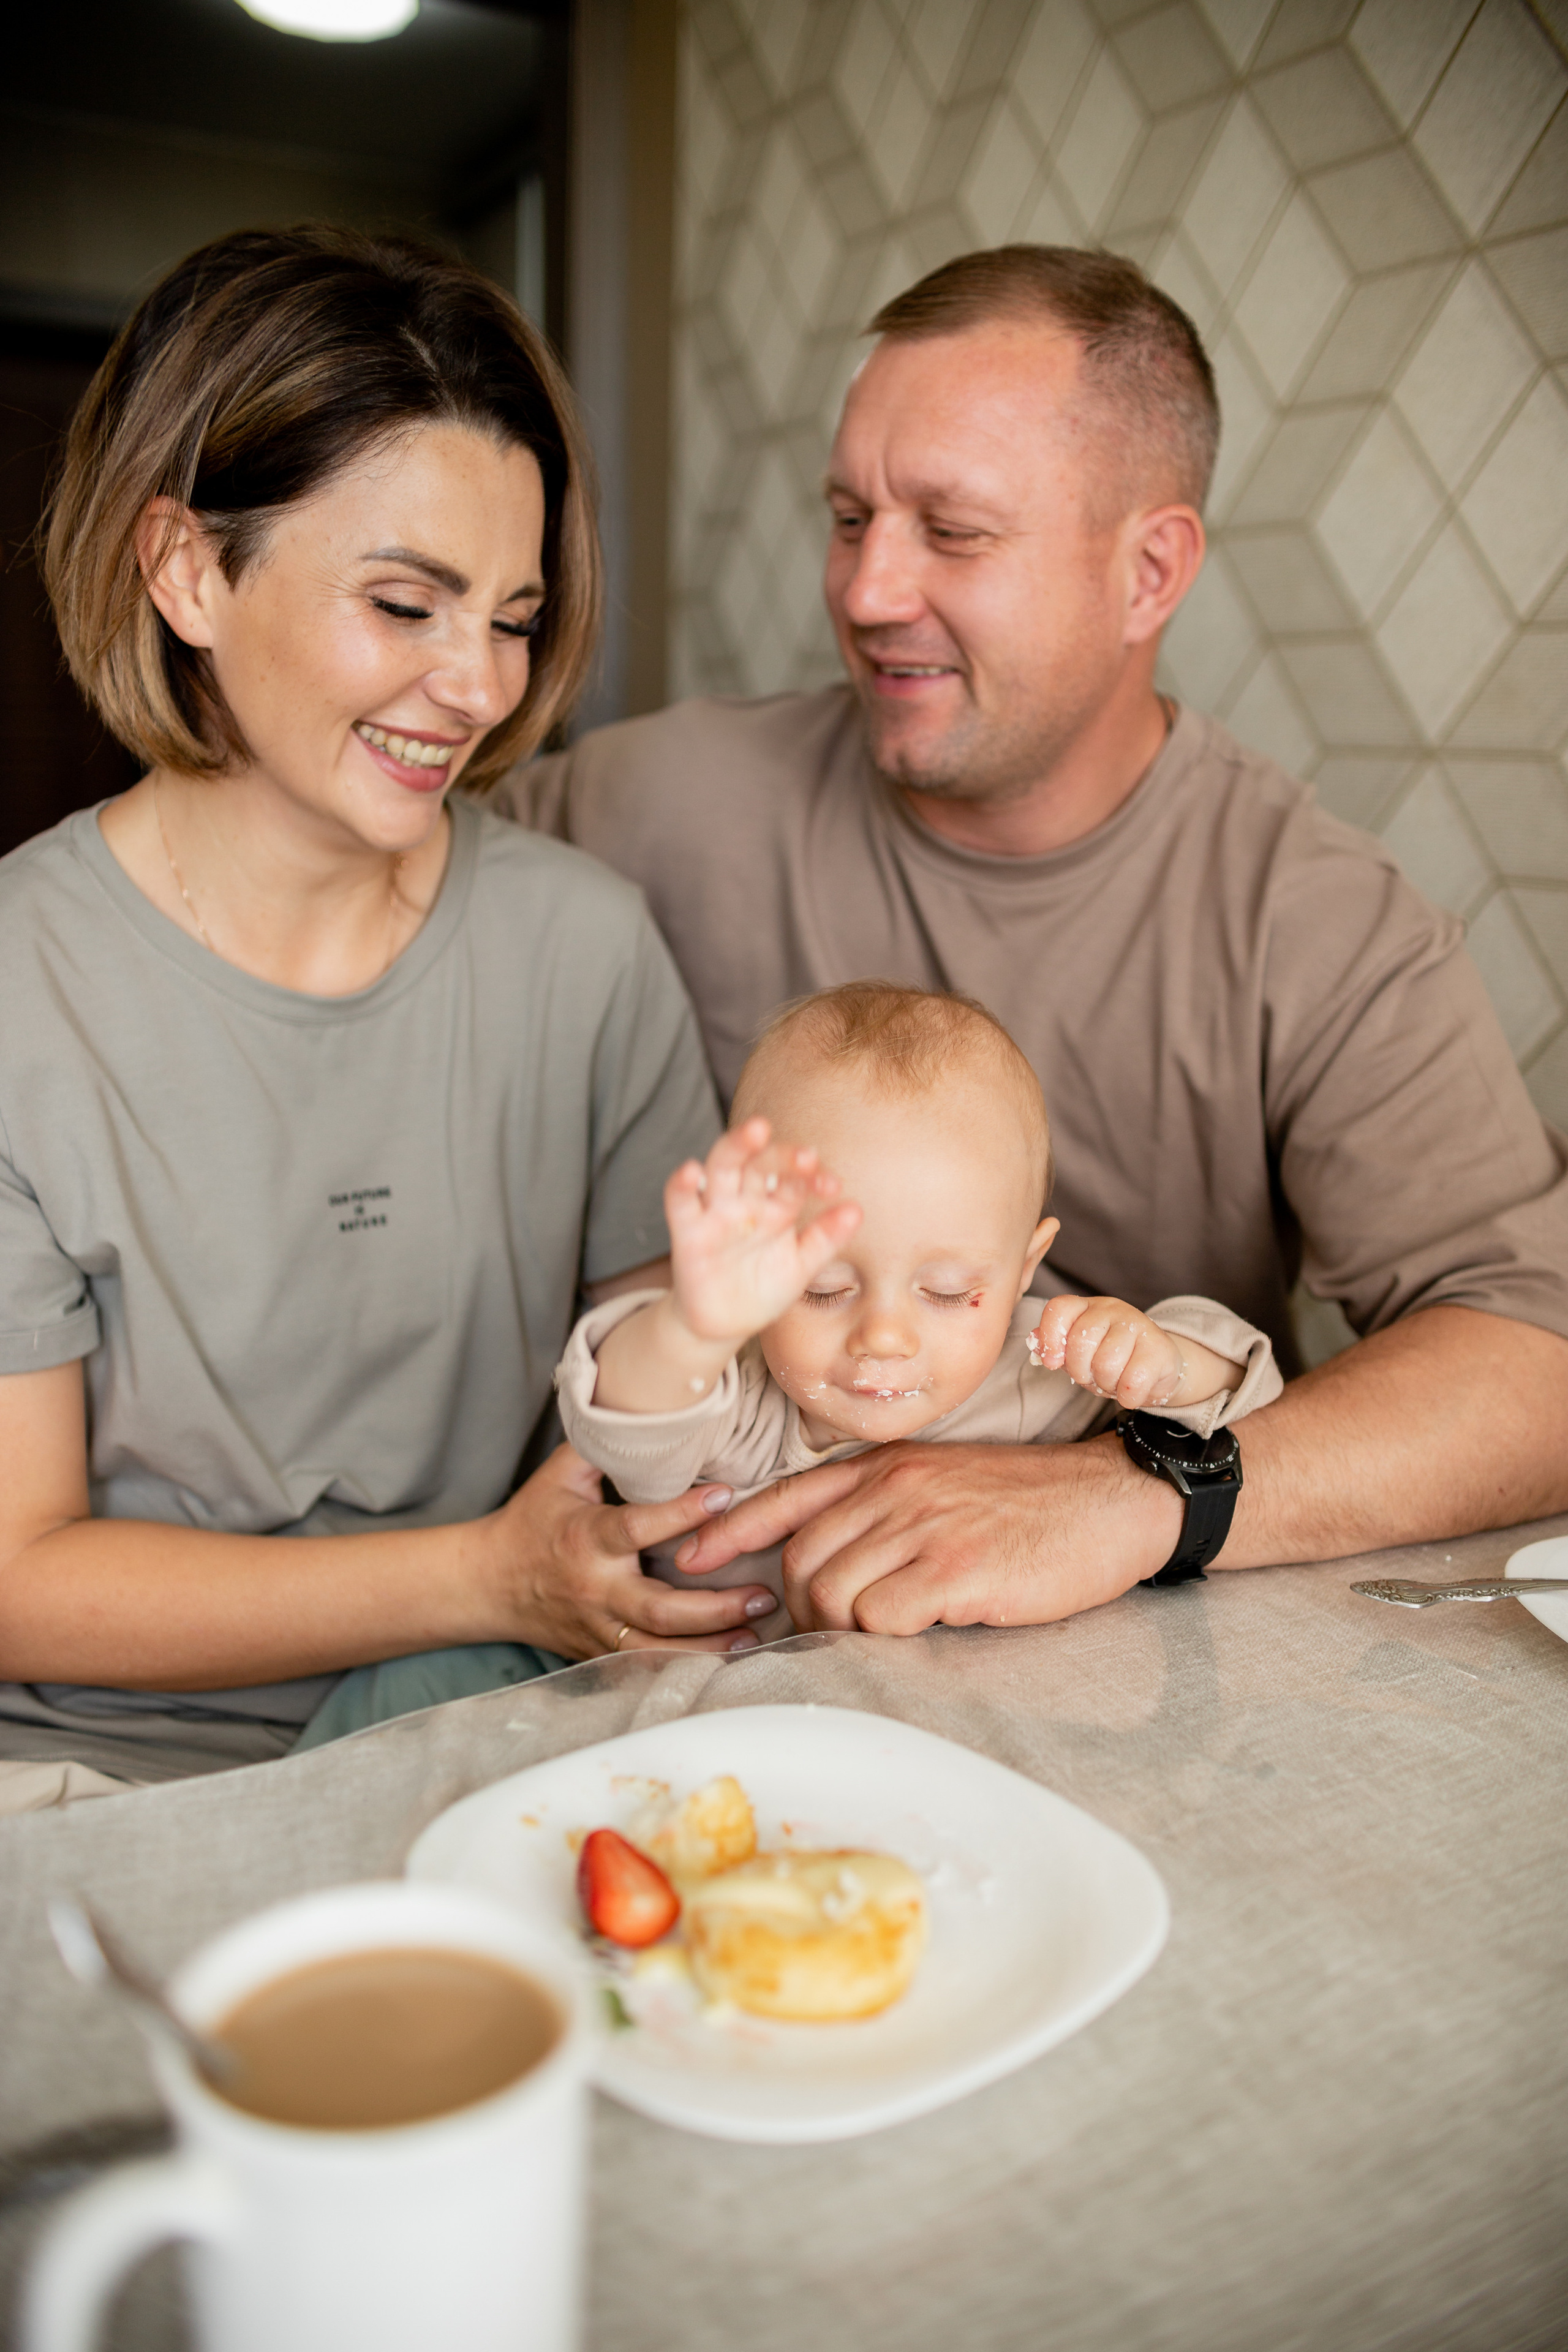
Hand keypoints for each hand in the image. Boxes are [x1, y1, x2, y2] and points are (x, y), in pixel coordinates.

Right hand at [482, 1444, 776, 1657]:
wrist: (486, 1585)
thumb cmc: (532, 1521)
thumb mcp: (561, 1474)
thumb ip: (607, 1447)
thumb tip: (657, 1412)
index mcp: (585, 1539)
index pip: (638, 1527)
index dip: (683, 1512)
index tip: (725, 1493)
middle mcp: (595, 1590)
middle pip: (661, 1610)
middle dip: (716, 1606)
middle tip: (764, 1591)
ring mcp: (598, 1628)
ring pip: (660, 1650)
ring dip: (710, 1646)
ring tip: (756, 1633)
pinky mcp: (600, 1653)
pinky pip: (647, 1667)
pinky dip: (686, 1666)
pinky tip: (725, 1659)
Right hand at [665, 1118, 860, 1348]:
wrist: (724, 1324)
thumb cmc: (764, 1288)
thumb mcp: (800, 1266)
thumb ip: (826, 1239)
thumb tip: (857, 1209)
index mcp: (777, 1205)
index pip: (796, 1181)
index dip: (813, 1179)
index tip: (833, 1185)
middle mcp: (747, 1200)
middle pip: (761, 1164)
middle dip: (781, 1155)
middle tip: (806, 1155)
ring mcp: (716, 1211)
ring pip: (723, 1167)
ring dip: (737, 1146)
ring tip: (757, 1131)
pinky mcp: (687, 1231)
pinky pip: (680, 1201)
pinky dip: (681, 1184)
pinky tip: (691, 1171)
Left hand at [671, 1439, 1181, 1632]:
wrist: (1113, 1500)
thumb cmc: (1033, 1503)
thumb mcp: (947, 1482)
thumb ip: (888, 1509)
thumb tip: (836, 1561)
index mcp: (889, 1466)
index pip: (787, 1495)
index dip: (730, 1529)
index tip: (688, 1556)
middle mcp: (896, 1489)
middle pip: (800, 1558)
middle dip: (796, 1610)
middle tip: (823, 1637)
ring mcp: (925, 1527)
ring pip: (832, 1592)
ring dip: (836, 1633)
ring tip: (868, 1644)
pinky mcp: (958, 1570)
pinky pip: (880, 1618)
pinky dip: (881, 1641)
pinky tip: (911, 1640)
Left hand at [1031, 1295, 1187, 1407]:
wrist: (1158, 1368)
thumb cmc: (1112, 1359)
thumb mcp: (1078, 1354)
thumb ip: (1055, 1346)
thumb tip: (1035, 1342)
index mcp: (1086, 1308)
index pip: (1059, 1309)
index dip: (1050, 1338)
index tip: (1054, 1363)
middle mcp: (1111, 1309)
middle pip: (1081, 1343)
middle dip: (1083, 1372)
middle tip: (1095, 1376)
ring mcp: (1138, 1324)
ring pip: (1106, 1364)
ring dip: (1108, 1385)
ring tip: (1115, 1381)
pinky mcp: (1159, 1347)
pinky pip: (1133, 1381)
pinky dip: (1128, 1397)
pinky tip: (1132, 1392)